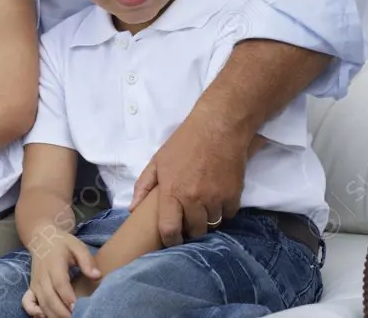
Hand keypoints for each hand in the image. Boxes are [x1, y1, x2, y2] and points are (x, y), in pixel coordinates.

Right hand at [24, 233, 99, 317]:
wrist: (41, 239)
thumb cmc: (62, 244)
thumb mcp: (77, 246)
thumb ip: (87, 260)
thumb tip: (96, 276)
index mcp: (54, 263)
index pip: (60, 283)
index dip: (68, 298)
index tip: (78, 308)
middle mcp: (42, 275)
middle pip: (50, 298)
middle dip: (63, 312)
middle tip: (77, 317)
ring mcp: (35, 283)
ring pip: (42, 304)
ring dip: (54, 315)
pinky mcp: (31, 288)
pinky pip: (28, 303)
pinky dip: (34, 312)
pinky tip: (45, 317)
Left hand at [129, 114, 247, 246]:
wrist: (217, 128)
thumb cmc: (183, 143)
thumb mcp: (158, 161)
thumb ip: (144, 186)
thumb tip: (133, 208)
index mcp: (172, 192)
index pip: (169, 229)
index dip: (170, 240)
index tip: (171, 240)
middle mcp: (194, 199)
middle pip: (195, 231)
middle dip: (190, 229)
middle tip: (188, 219)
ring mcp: (216, 199)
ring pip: (212, 224)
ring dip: (207, 220)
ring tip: (202, 207)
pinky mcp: (234, 195)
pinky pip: (228, 214)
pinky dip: (223, 211)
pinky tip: (216, 199)